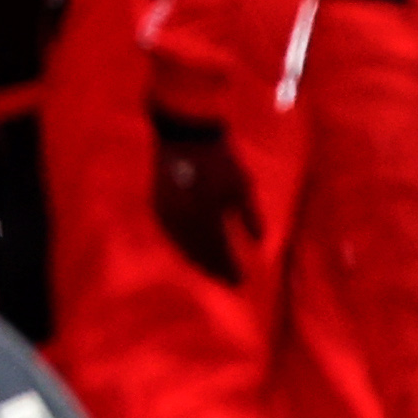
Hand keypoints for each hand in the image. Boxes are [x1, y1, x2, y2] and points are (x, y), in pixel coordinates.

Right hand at [150, 109, 255, 288]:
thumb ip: (251, 216)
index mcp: (207, 218)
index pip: (220, 253)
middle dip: (215, 269)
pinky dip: (184, 247)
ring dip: (198, 262)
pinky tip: (192, 251)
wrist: (184, 134)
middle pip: (200, 254)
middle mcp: (184, 222)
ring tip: (212, 272)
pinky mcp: (157, 206)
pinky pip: (171, 236)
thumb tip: (260, 243)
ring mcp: (168, 215)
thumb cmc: (219, 159)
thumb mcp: (242, 186)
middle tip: (228, 282)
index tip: (242, 282)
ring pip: (183, 247)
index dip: (230, 269)